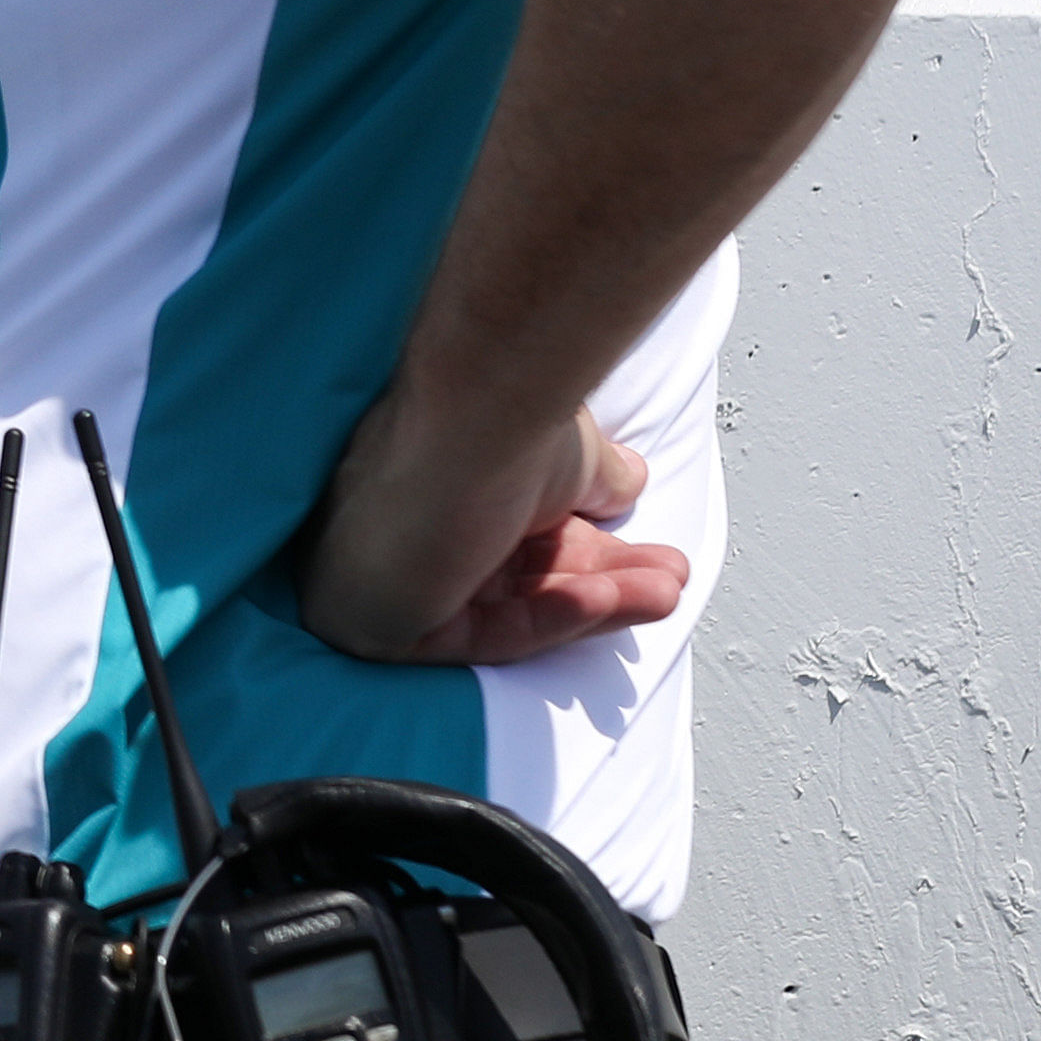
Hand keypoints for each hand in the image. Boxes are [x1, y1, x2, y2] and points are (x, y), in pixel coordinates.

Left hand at [296, 390, 689, 665]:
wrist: (473, 405)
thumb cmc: (503, 415)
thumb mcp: (568, 453)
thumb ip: (592, 478)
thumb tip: (626, 482)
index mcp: (439, 486)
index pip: (518, 539)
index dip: (594, 555)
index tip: (661, 561)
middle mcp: (403, 526)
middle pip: (515, 579)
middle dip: (604, 584)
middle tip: (671, 582)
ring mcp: (380, 573)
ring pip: (503, 610)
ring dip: (593, 604)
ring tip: (664, 592)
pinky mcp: (369, 619)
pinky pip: (472, 635)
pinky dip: (546, 618)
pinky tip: (605, 598)